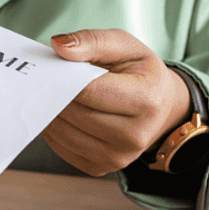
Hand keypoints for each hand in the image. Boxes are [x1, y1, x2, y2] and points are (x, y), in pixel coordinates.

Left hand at [46, 29, 190, 176]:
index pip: (88, 91)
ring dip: (51, 111)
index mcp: (146, 101)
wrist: (159, 106)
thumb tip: (59, 46)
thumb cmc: (139, 73)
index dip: (63, 77)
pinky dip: (53, 129)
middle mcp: (135, 136)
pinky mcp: (100, 168)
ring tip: (54, 95)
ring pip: (63, 132)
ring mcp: (118, 157)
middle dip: (55, 94)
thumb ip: (91, 41)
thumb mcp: (124, 46)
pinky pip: (61, 148)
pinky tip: (60, 114)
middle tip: (49, 80)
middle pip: (74, 113)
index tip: (51, 67)